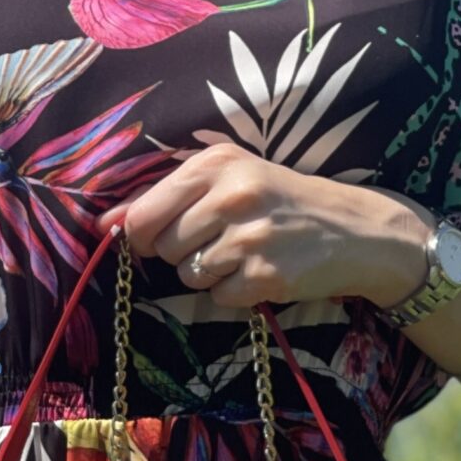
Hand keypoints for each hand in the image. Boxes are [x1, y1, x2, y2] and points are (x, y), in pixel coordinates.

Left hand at [97, 138, 432, 312]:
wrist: (356, 229)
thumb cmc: (283, 200)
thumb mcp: (232, 177)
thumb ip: (167, 196)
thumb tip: (104, 224)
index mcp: (216, 163)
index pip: (145, 211)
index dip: (143, 234)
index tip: (160, 237)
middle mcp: (231, 195)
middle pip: (165, 246)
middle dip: (183, 252)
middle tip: (218, 241)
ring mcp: (249, 237)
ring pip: (189, 274)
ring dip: (210, 273)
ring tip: (244, 253)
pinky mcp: (266, 275)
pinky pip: (219, 297)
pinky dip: (235, 292)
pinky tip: (260, 271)